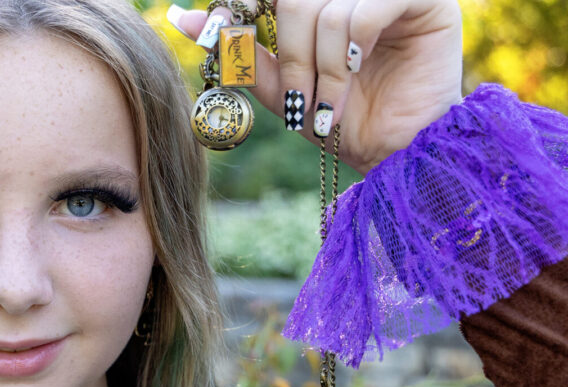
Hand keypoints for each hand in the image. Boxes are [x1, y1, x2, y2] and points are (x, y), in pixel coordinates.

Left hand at [172, 0, 462, 173]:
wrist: (393, 153)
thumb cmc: (340, 121)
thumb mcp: (279, 89)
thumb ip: (239, 52)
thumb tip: (180, 17)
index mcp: (315, 1)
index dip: (238, 5)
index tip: (213, 31)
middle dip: (288, 55)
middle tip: (299, 97)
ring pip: (324, 9)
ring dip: (321, 66)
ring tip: (329, 103)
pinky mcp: (424, 0)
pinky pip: (365, 10)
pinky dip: (351, 51)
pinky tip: (358, 72)